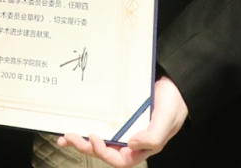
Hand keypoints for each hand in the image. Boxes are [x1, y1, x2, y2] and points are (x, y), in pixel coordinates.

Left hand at [55, 76, 186, 166]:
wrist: (174, 82)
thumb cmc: (174, 102)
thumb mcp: (167, 119)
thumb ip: (153, 135)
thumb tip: (132, 144)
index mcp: (142, 147)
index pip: (120, 160)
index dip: (104, 153)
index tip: (94, 138)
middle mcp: (130, 141)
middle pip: (104, 151)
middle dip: (86, 147)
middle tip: (71, 136)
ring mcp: (122, 129)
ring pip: (99, 141)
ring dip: (81, 142)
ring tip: (66, 136)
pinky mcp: (117, 116)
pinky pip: (100, 124)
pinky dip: (85, 127)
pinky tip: (73, 126)